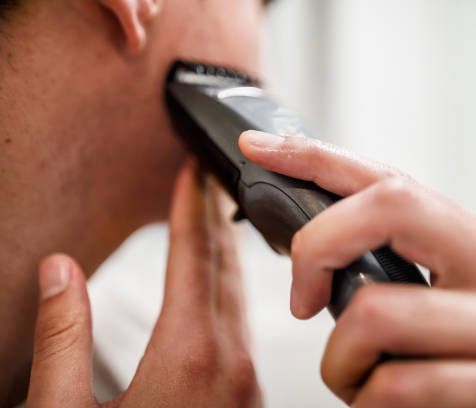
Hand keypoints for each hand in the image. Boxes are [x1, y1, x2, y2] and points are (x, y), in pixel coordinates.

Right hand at [25, 162, 259, 407]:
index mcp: (188, 356)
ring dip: (228, 253)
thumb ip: (62, 339)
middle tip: (210, 181)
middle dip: (216, 218)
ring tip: (216, 220)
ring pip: (242, 298)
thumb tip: (60, 270)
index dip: (191, 206)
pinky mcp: (250, 400)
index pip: (193, 256)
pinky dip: (232, 292)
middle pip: (226, 269)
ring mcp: (249, 385)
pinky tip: (221, 286)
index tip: (192, 171)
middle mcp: (232, 365)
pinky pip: (245, 328)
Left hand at [240, 131, 475, 407]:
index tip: (263, 149)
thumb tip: (312, 243)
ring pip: (373, 313)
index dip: (318, 158)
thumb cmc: (460, 374)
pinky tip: (389, 407)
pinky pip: (396, 384)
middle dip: (318, 251)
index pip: (392, 181)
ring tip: (366, 381)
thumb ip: (391, 267)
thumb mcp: (429, 307)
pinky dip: (367, 403)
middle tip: (306, 300)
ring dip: (342, 363)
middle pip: (386, 209)